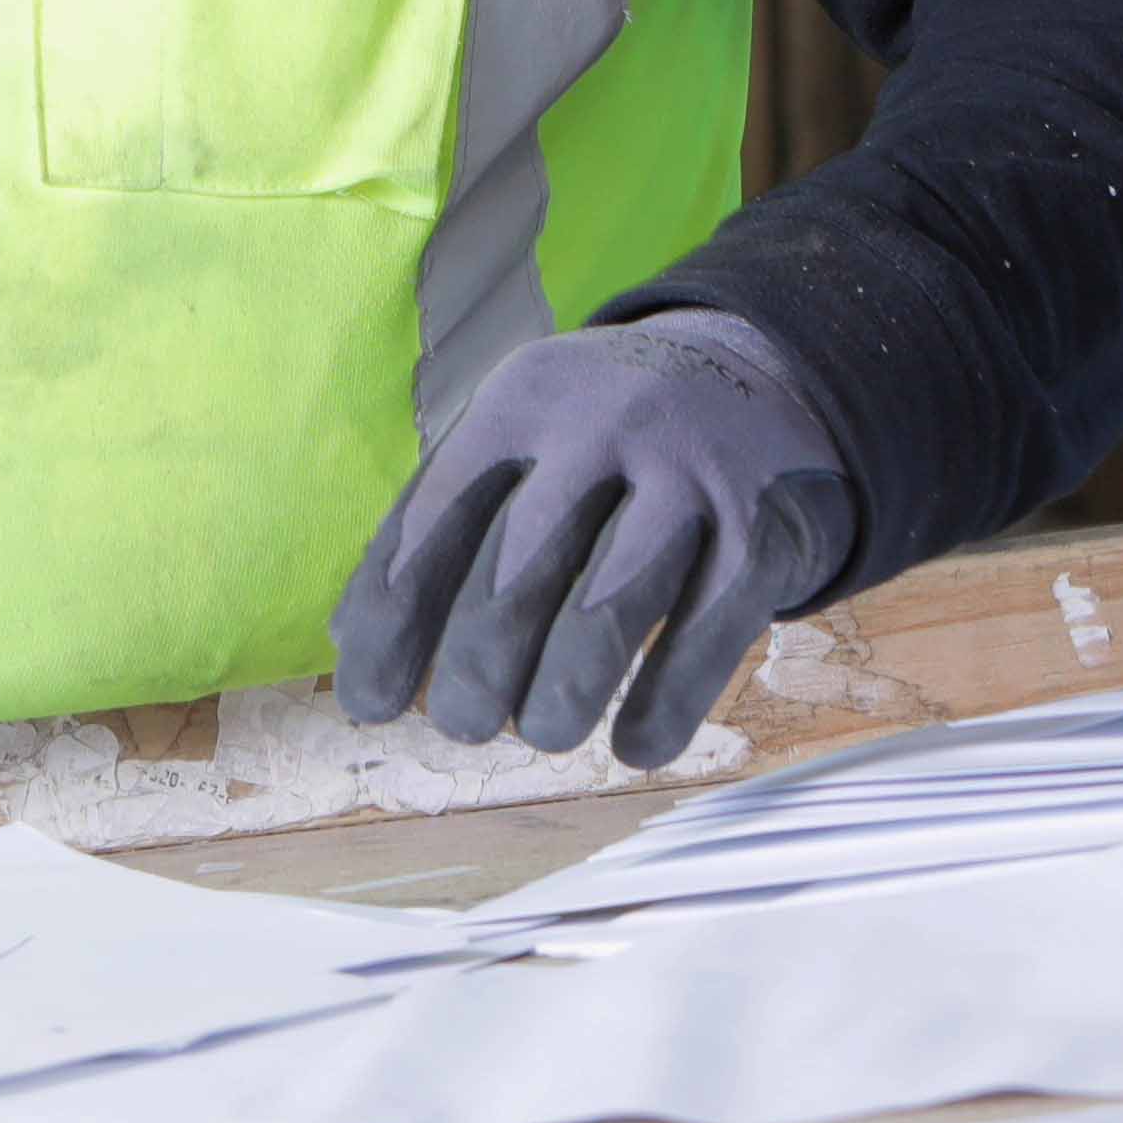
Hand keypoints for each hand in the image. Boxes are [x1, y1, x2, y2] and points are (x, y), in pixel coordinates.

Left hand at [337, 311, 859, 771]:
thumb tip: (353, 637)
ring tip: (543, 732)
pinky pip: (705, 635)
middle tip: (463, 723)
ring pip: (605, 608)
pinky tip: (636, 746)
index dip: (392, 622)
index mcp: (519, 404)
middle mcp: (600, 429)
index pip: (433, 523)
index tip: (368, 702)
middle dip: (475, 669)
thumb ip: (445, 515)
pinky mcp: (763, 532)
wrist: (770, 376)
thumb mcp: (525, 433)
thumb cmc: (608, 438)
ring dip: (560, 694)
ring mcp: (688, 477)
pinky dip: (664, 705)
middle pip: (514, 574)